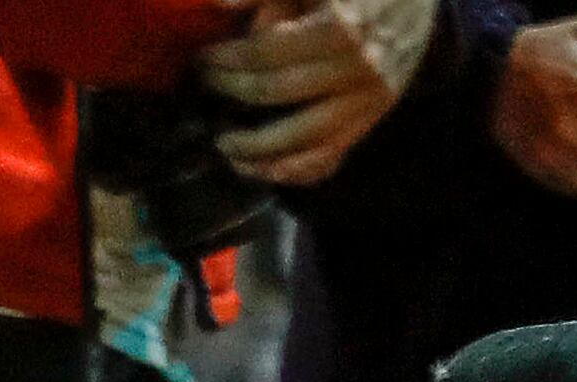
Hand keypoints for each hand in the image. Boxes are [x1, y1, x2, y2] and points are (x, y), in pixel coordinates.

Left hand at [204, 0, 444, 187]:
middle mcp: (359, 68)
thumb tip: (221, 3)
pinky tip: (262, 170)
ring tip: (224, 144)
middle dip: (234, 91)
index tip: (204, 57)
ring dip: (258, 149)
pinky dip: (294, 170)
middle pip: (280, 91)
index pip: (269, 51)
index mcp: (342, 28)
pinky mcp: (372, 117)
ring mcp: (368, 98)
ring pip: (305, 138)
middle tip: (206, 87)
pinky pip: (331, 155)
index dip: (230, 57)